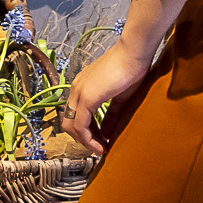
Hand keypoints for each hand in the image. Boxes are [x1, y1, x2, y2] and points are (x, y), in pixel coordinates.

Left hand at [62, 34, 152, 150]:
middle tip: (99, 147)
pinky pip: (80, 125)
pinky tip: (101, 145)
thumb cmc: (131, 70)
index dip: (86, 131)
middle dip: (82, 139)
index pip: (75, 114)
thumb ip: (111, 116)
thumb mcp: (119, 98)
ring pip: (71, 126)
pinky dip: (88, 139)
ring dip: (85, 142)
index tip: (100, 141)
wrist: (134, 53)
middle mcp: (76, 89)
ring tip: (101, 149)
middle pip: (68, 122)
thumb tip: (106, 134)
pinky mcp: (86, 97)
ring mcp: (79, 92)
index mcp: (82, 86)